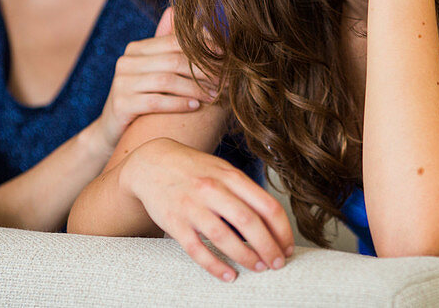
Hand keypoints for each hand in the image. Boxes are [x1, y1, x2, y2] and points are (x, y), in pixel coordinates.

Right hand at [91, 8, 216, 153]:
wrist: (112, 129)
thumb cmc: (142, 97)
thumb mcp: (154, 71)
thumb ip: (169, 47)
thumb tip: (181, 13)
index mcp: (136, 49)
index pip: (174, 41)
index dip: (202, 48)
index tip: (226, 57)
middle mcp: (126, 62)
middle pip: (173, 61)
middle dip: (203, 71)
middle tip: (225, 80)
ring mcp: (121, 83)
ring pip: (167, 81)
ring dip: (195, 88)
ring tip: (215, 95)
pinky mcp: (121, 104)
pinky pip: (156, 102)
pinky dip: (179, 103)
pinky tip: (196, 106)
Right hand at [121, 138, 293, 280]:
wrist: (151, 162)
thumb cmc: (194, 168)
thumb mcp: (222, 169)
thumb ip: (244, 190)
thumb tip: (271, 220)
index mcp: (230, 176)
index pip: (266, 206)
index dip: (282, 230)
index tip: (287, 246)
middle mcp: (213, 190)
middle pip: (249, 223)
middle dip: (268, 247)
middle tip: (277, 264)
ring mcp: (192, 206)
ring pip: (224, 238)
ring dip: (246, 257)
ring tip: (258, 268)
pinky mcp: (174, 223)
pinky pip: (197, 250)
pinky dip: (215, 265)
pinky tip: (228, 275)